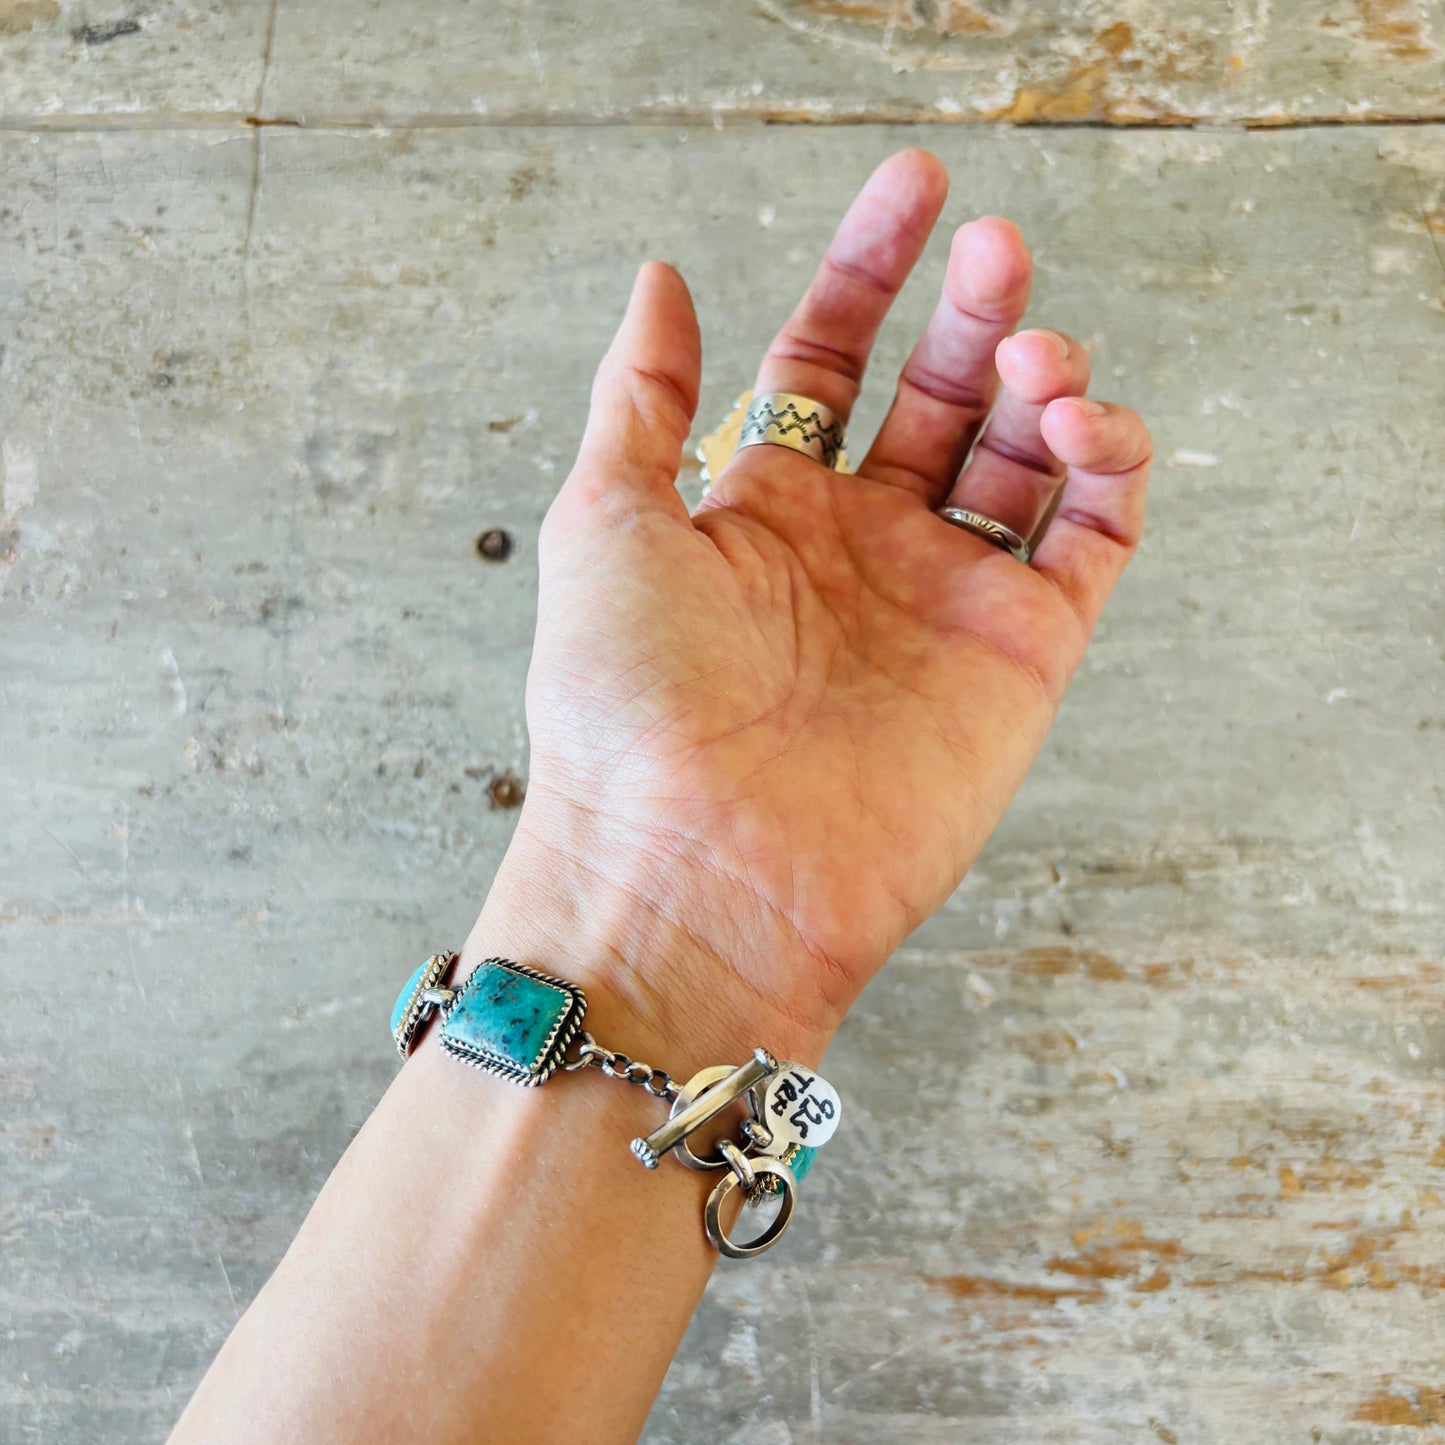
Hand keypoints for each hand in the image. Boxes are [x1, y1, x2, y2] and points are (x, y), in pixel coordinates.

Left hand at [469, 148, 1151, 1066]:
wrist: (696, 869)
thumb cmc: (624, 708)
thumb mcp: (603, 521)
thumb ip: (643, 395)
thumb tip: (661, 280)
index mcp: (765, 508)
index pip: (832, 356)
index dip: (871, 269)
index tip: (914, 188)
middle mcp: (860, 547)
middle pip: (944, 396)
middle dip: (977, 313)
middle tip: (996, 251)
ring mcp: (943, 598)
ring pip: (1028, 459)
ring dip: (1048, 382)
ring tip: (1032, 352)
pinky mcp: (1020, 656)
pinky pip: (1093, 539)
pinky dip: (1110, 470)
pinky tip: (1083, 426)